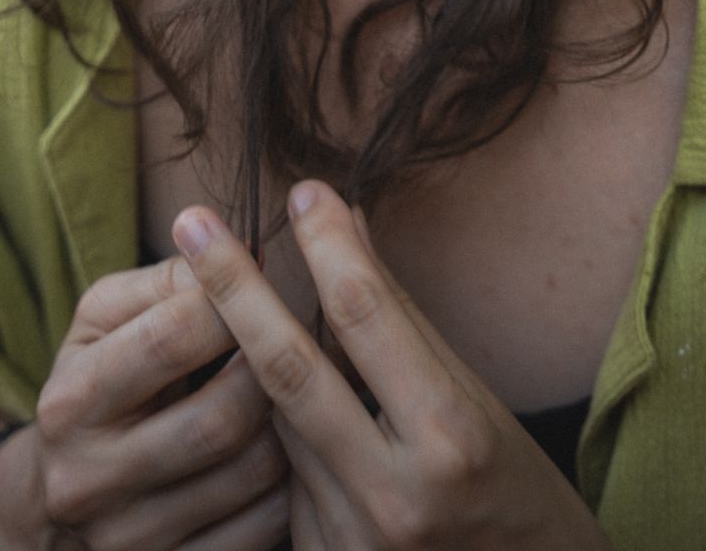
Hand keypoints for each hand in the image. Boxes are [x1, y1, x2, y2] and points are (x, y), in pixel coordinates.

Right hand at [0, 253, 290, 548]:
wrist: (54, 499)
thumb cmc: (97, 380)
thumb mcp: (104, 319)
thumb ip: (168, 281)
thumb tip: (249, 258)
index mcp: (70, 403)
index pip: (171, 337)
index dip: (236, 297)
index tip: (267, 278)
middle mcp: (90, 480)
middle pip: (220, 419)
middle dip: (275, 368)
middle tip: (305, 337)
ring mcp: (130, 540)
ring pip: (250, 476)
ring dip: (296, 424)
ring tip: (311, 385)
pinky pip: (261, 530)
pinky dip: (293, 484)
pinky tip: (298, 447)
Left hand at [172, 183, 612, 548]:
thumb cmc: (514, 488)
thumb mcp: (477, 398)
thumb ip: (401, 317)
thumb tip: (348, 225)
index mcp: (448, 437)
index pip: (366, 317)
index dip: (328, 245)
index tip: (301, 190)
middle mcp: (394, 496)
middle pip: (289, 371)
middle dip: (233, 289)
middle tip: (192, 221)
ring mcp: (350, 543)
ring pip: (280, 425)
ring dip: (265, 367)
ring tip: (260, 319)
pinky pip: (285, 480)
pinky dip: (289, 438)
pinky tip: (309, 422)